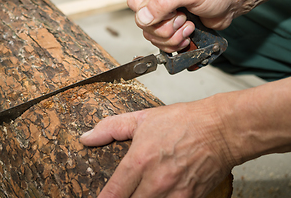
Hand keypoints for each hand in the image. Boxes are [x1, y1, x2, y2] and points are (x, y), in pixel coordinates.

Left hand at [80, 99, 235, 197]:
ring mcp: (174, 194)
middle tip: (121, 195)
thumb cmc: (185, 122)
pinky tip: (158, 196)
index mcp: (140, 161)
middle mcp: (155, 182)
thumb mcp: (143, 118)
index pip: (113, 193)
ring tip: (140, 194)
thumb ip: (111, 128)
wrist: (221, 129)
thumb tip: (87, 137)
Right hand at [127, 0, 246, 52]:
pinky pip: (163, 44)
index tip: (168, 12)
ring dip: (172, 38)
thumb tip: (142, 17)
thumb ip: (162, 2)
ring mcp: (164, 15)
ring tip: (188, 26)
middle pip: (144, 24)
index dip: (148, 13)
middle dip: (165, 28)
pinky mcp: (172, 28)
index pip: (134, 3)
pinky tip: (187, 35)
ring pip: (153, 36)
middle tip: (182, 18)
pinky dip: (175, 44)